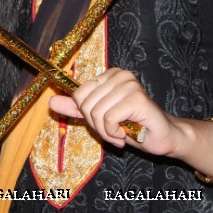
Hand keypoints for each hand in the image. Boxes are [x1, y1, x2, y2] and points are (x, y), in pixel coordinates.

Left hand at [49, 68, 175, 152]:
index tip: (105, 122)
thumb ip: (77, 109)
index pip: (79, 94)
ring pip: (96, 113)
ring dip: (107, 132)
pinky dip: (114, 133)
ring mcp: (129, 85)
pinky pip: (108, 119)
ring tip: (121, 133)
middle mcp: (119, 75)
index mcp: (109, 75)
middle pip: (86, 104)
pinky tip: (127, 134)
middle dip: (97, 125)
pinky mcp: (137, 98)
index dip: (88, 115)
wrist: (161, 137)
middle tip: (114, 130)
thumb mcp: (100, 117)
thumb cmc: (132, 126)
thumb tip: (51, 102)